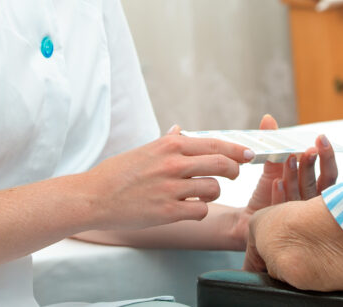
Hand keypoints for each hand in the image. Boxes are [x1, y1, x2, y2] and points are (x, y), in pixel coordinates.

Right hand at [83, 130, 253, 230]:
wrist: (93, 197)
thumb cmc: (117, 173)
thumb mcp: (144, 150)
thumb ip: (167, 142)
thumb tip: (179, 130)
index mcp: (170, 146)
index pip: (215, 144)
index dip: (237, 149)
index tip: (249, 154)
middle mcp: (173, 164)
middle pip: (222, 164)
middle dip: (234, 170)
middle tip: (235, 174)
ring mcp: (171, 188)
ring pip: (213, 189)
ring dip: (213, 193)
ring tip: (202, 194)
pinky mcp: (167, 212)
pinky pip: (200, 210)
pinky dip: (199, 210)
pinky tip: (189, 208)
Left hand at [231, 115, 337, 245]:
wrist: (246, 220)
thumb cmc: (268, 193)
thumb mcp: (271, 166)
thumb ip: (274, 145)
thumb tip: (268, 118)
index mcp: (317, 190)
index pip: (329, 174)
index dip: (327, 157)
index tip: (321, 139)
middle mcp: (313, 207)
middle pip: (321, 186)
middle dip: (314, 165)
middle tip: (309, 149)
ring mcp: (301, 221)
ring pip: (302, 197)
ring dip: (296, 176)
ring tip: (289, 159)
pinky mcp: (283, 231)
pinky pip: (284, 212)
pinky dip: (281, 196)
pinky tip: (277, 183)